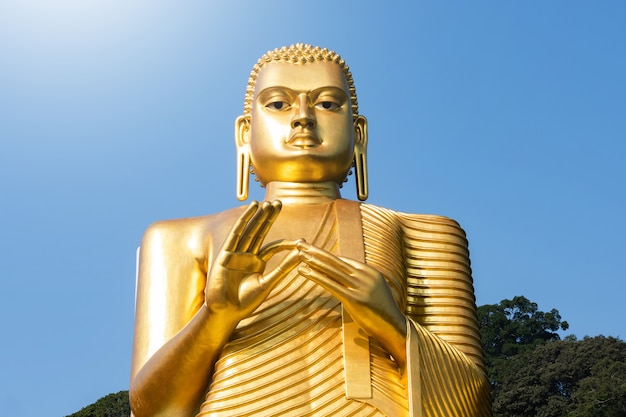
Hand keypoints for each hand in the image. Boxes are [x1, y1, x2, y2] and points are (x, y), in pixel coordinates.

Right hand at [205, 200, 300, 325]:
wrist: (225, 312)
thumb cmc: (245, 302)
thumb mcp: (268, 284)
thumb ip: (283, 268)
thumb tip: (301, 254)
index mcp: (257, 263)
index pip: (273, 247)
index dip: (286, 243)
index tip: (301, 242)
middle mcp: (247, 255)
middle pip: (260, 232)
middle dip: (269, 218)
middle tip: (279, 203)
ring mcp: (236, 253)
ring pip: (250, 230)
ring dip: (258, 216)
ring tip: (267, 203)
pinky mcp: (226, 253)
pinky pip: (236, 233)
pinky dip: (244, 220)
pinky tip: (252, 209)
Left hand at [296, 241, 406, 367]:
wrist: (395, 328)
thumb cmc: (382, 313)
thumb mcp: (373, 291)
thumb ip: (361, 283)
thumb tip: (346, 279)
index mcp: (369, 272)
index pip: (342, 260)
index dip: (325, 254)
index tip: (311, 248)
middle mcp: (365, 276)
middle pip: (335, 261)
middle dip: (316, 251)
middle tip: (300, 243)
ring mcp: (360, 287)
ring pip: (332, 270)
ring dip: (313, 260)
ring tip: (299, 253)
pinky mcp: (354, 299)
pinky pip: (331, 284)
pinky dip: (316, 276)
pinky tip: (304, 270)